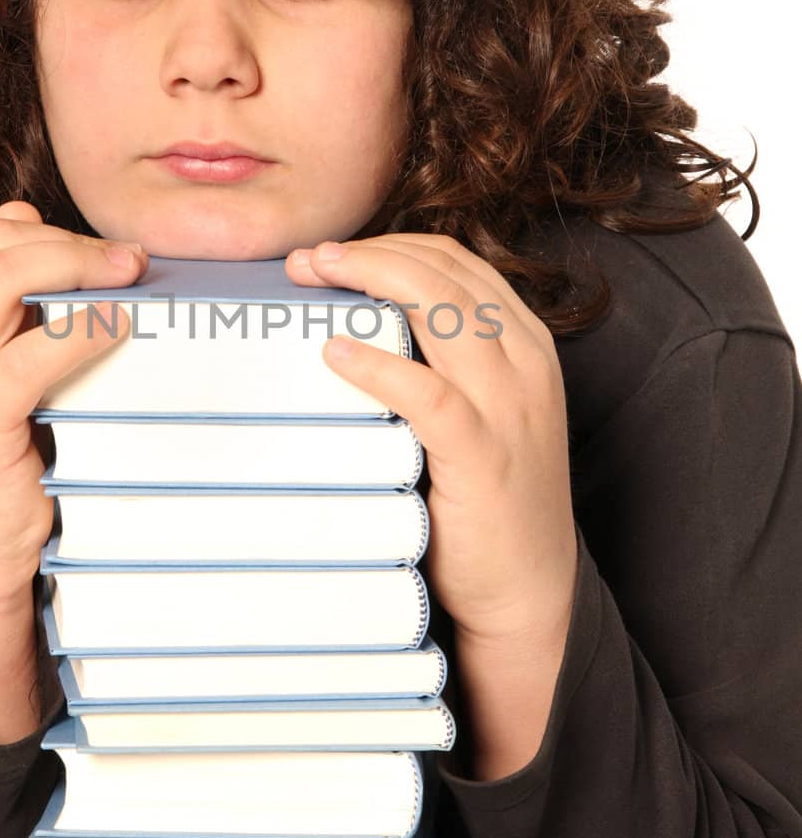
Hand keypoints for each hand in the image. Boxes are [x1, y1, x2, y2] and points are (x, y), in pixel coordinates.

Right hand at [0, 201, 146, 621]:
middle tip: (129, 259)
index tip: (102, 249)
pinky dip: (83, 327)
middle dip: (69, 243)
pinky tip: (119, 325)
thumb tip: (24, 218)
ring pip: (6, 277)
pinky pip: (34, 349)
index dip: (48, 234)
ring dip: (79, 266)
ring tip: (130, 277)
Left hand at [286, 233, 577, 649]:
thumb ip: (440, 365)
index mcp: (526, 344)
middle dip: (371, 253)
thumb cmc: (487, 499)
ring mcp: (510, 407)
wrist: (529, 591)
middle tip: (309, 260)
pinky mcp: (484, 455)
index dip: (391, 245)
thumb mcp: (477, 412)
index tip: (333, 254)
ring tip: (314, 278)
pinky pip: (429, 393)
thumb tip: (355, 326)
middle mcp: (526, 364)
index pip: (457, 264)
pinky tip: (335, 353)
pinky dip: (378, 365)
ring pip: (443, 310)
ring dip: (371, 281)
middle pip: (446, 273)